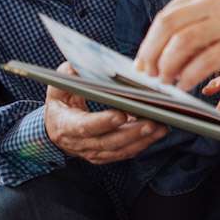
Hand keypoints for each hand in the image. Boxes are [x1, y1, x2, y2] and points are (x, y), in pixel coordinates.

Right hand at [44, 62, 167, 164]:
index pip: (85, 126)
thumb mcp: (58, 87)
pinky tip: (157, 132)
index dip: (103, 122)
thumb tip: (79, 64)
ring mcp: (94, 152)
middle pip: (109, 141)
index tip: (121, 114)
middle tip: (152, 121)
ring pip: (121, 150)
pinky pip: (126, 153)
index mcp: (66, 126)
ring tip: (162, 127)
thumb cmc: (61, 103)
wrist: (56, 127)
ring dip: (143, 140)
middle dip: (132, 133)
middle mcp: (80, 144)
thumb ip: (67, 76)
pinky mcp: (105, 155)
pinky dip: (142, 143)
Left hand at [135, 0, 219, 89]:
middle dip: (151, 54)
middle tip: (146, 75)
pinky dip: (189, 76)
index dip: (149, 42)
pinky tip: (185, 85)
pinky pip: (204, 61)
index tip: (143, 61)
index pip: (166, 16)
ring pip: (181, 43)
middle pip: (166, 26)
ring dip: (167, 67)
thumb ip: (199, 18)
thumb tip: (167, 49)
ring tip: (165, 82)